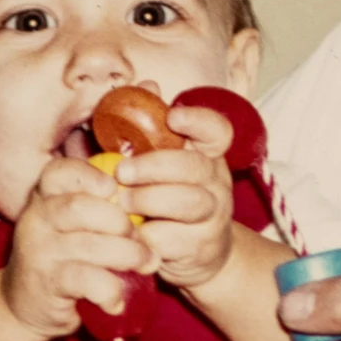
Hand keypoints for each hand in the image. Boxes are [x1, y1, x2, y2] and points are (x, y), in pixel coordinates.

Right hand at [6, 158, 153, 337]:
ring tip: (146, 264)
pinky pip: (87, 280)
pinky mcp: (46, 283)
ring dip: (128, 255)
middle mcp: (36, 220)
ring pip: (89, 245)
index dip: (90, 176)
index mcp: (44, 198)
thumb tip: (146, 197)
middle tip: (142, 239)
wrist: (25, 305)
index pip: (59, 172)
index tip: (115, 188)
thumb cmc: (64, 257)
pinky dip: (110, 290)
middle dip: (121, 222)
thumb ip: (99, 206)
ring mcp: (38, 252)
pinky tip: (117, 300)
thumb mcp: (73, 225)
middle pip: (80, 207)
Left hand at [116, 101, 236, 290]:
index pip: (217, 130)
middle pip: (195, 166)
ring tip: (123, 203)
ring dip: (149, 200)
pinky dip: (146, 236)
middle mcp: (216, 181)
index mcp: (206, 154)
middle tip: (122, 172)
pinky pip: (173, 240)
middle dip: (155, 166)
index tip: (173, 116)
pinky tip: (130, 233)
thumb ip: (143, 129)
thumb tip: (145, 86)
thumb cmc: (164, 199)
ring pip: (188, 202)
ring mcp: (214, 216)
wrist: (199, 254)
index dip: (198, 120)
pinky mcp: (201, 247)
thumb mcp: (155, 163)